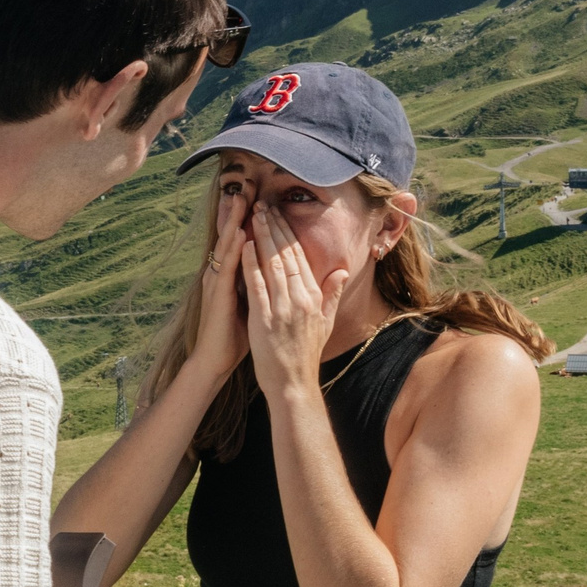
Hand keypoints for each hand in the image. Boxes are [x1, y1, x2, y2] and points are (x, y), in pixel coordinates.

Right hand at [183, 191, 251, 379]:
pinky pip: (226, 269)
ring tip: (239, 198)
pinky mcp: (217, 295)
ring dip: (232, 222)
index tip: (258, 198)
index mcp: (232, 276)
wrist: (215, 360)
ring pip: (226, 246)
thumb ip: (260, 284)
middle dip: (237, 213)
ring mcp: (217, 283)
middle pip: (230, 237)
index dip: (248, 220)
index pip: (241, 241)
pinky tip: (239, 235)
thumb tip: (275, 271)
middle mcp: (221, 274)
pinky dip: (232, 250)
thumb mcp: (252, 303)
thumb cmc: (234, 334)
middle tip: (245, 187)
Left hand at [240, 201, 349, 400]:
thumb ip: (332, 294)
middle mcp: (300, 298)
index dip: (289, 233)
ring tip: (254, 214)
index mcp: (313, 297)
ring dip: (262, 236)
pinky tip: (244, 244)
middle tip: (263, 203)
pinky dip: (250, 262)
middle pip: (286, 255)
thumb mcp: (326, 322)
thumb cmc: (306, 354)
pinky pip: (256, 284)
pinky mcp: (264, 318)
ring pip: (271, 264)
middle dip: (274, 226)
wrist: (293, 383)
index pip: (301, 257)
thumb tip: (341, 270)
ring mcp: (282, 307)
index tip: (279, 213)